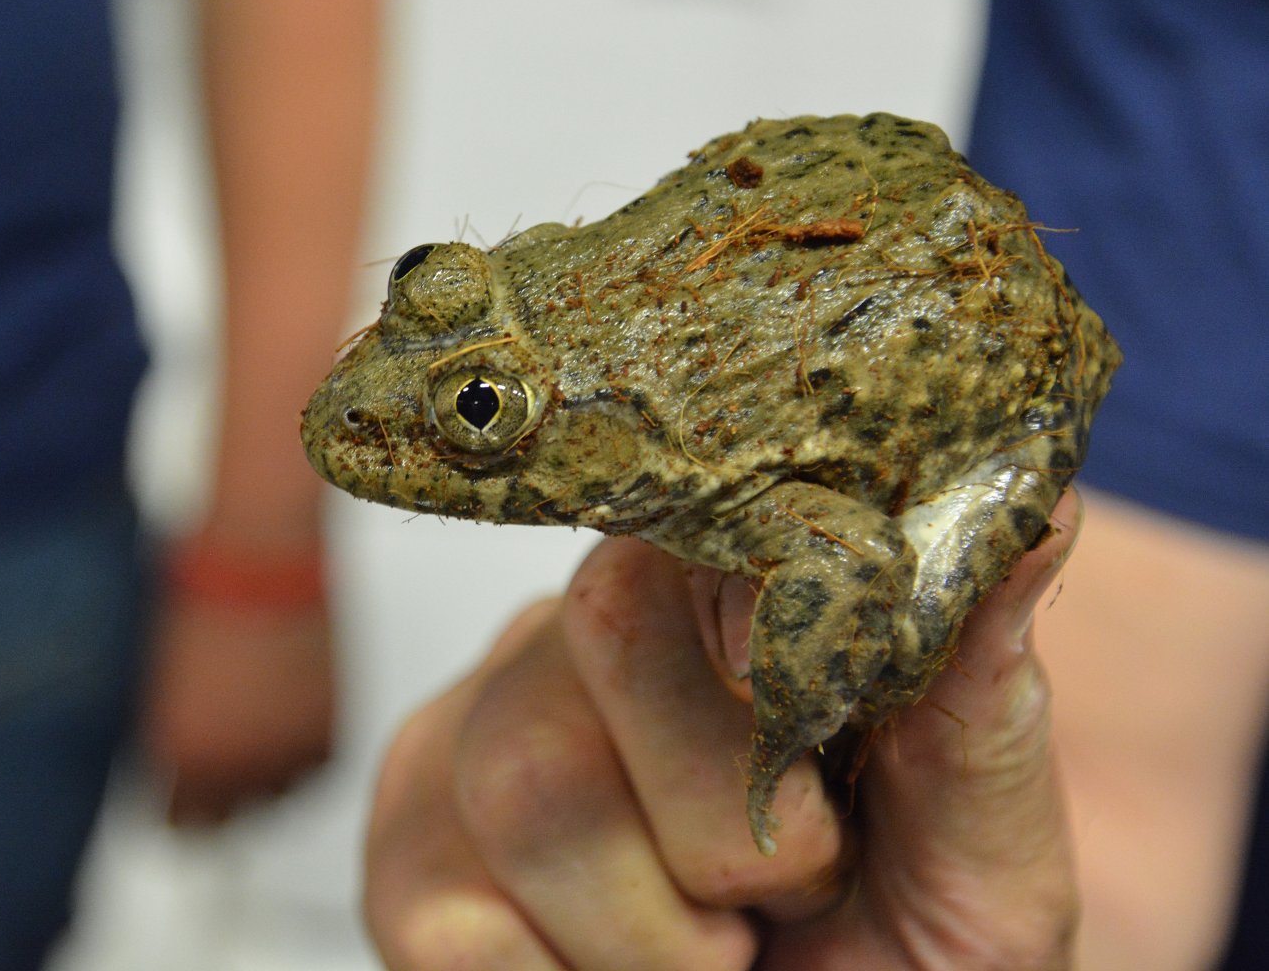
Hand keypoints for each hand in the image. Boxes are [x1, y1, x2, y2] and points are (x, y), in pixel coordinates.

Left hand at [143, 588, 335, 825]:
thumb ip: (160, 736)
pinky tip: (283, 720)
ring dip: (263, 778)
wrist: (261, 556)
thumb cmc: (200, 598)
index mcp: (182, 757)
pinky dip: (300, 753)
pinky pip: (312, 770)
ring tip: (254, 737)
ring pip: (275, 797)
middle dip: (218, 799)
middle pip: (226, 822)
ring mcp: (285, 755)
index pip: (176, 821)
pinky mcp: (326, 736)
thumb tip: (166, 766)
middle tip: (217, 774)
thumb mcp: (156, 681)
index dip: (177, 807)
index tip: (179, 801)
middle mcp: (235, 767)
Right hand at [365, 490, 1081, 968]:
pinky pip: (452, 918)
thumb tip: (1034, 516)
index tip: (825, 784)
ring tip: (709, 955)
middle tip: (784, 904)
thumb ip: (977, 697)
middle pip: (601, 635)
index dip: (764, 646)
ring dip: (654, 933)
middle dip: (725, 826)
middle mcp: (573, 628)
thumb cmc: (902, 941)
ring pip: (523, 780)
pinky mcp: (407, 857)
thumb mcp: (977, 855)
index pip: (698, 518)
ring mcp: (469, 733)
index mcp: (712, 591)